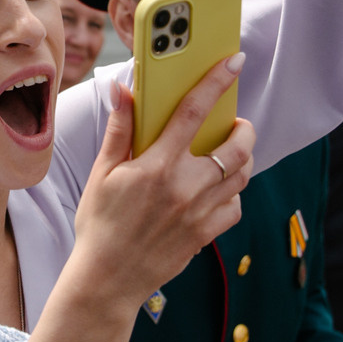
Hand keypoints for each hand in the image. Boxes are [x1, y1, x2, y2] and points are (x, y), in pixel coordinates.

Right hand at [64, 53, 255, 312]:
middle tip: (235, 124)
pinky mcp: (205, 235)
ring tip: (229, 152)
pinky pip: (235, 208)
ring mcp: (199, 213)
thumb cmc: (99, 224)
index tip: (234, 62)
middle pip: (237, 148)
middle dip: (243, 129)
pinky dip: (233, 194)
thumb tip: (123, 91)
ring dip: (242, 159)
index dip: (216, 82)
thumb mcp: (102, 174)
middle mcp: (185, 187)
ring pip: (242, 177)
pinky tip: (219, 190)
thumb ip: (119, 130)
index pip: (193, 112)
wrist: (106, 279)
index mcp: (157, 166)